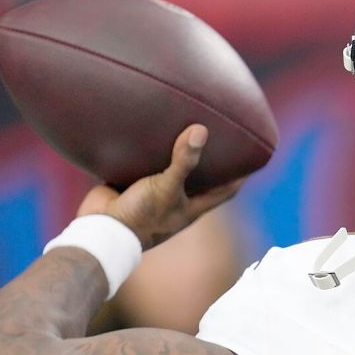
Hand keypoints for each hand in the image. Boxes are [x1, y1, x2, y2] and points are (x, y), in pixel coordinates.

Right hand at [77, 124, 244, 249]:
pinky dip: (147, 150)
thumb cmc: (141, 216)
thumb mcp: (167, 187)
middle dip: (209, 158)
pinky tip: (150, 129)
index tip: (252, 156)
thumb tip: (201, 130)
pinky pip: (143, 164)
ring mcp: (154, 192)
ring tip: (185, 123)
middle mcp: (176, 199)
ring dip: (176, 152)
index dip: (240, 176)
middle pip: (200, 177)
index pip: (226, 191)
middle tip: (218, 132)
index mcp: (192, 206)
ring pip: (170, 168)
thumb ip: (183, 161)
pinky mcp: (132, 183)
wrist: (101, 230)